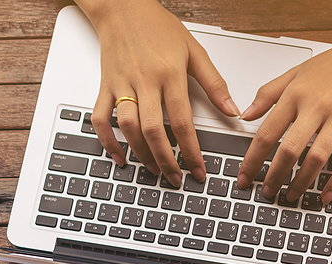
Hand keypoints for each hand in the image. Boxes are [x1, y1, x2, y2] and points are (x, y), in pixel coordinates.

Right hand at [84, 0, 238, 184]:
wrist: (122, 6)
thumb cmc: (158, 27)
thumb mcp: (194, 51)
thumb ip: (214, 83)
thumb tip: (232, 110)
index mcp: (169, 74)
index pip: (182, 121)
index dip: (191, 150)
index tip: (199, 170)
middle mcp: (144, 81)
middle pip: (153, 130)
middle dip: (166, 160)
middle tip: (177, 179)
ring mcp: (122, 84)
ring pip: (127, 126)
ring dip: (141, 154)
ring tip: (155, 170)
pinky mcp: (105, 85)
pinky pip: (100, 117)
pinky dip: (107, 140)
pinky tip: (119, 156)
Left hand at [236, 37, 331, 204]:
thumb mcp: (297, 72)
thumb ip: (268, 93)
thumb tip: (245, 115)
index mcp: (296, 93)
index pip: (267, 132)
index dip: (252, 159)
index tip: (244, 176)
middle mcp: (317, 105)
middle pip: (289, 149)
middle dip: (275, 176)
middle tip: (267, 193)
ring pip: (317, 158)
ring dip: (302, 182)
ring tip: (292, 196)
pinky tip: (326, 194)